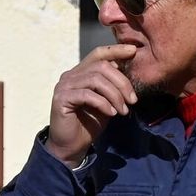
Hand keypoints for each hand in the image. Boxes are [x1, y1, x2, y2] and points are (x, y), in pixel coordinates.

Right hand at [44, 43, 138, 164]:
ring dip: (115, 95)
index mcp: (81, 72)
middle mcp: (70, 75)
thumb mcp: (107, 101)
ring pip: (95, 79)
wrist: (71, 146)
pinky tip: (111, 113)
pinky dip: (103, 103)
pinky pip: (87, 94)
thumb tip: (128, 68)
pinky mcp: (61, 98)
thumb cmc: (90, 122)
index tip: (134, 51)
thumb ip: (113, 85)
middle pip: (101, 66)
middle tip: (133, 100)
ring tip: (123, 110)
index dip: (116, 50)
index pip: (99, 54)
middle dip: (122, 82)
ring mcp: (64, 86)